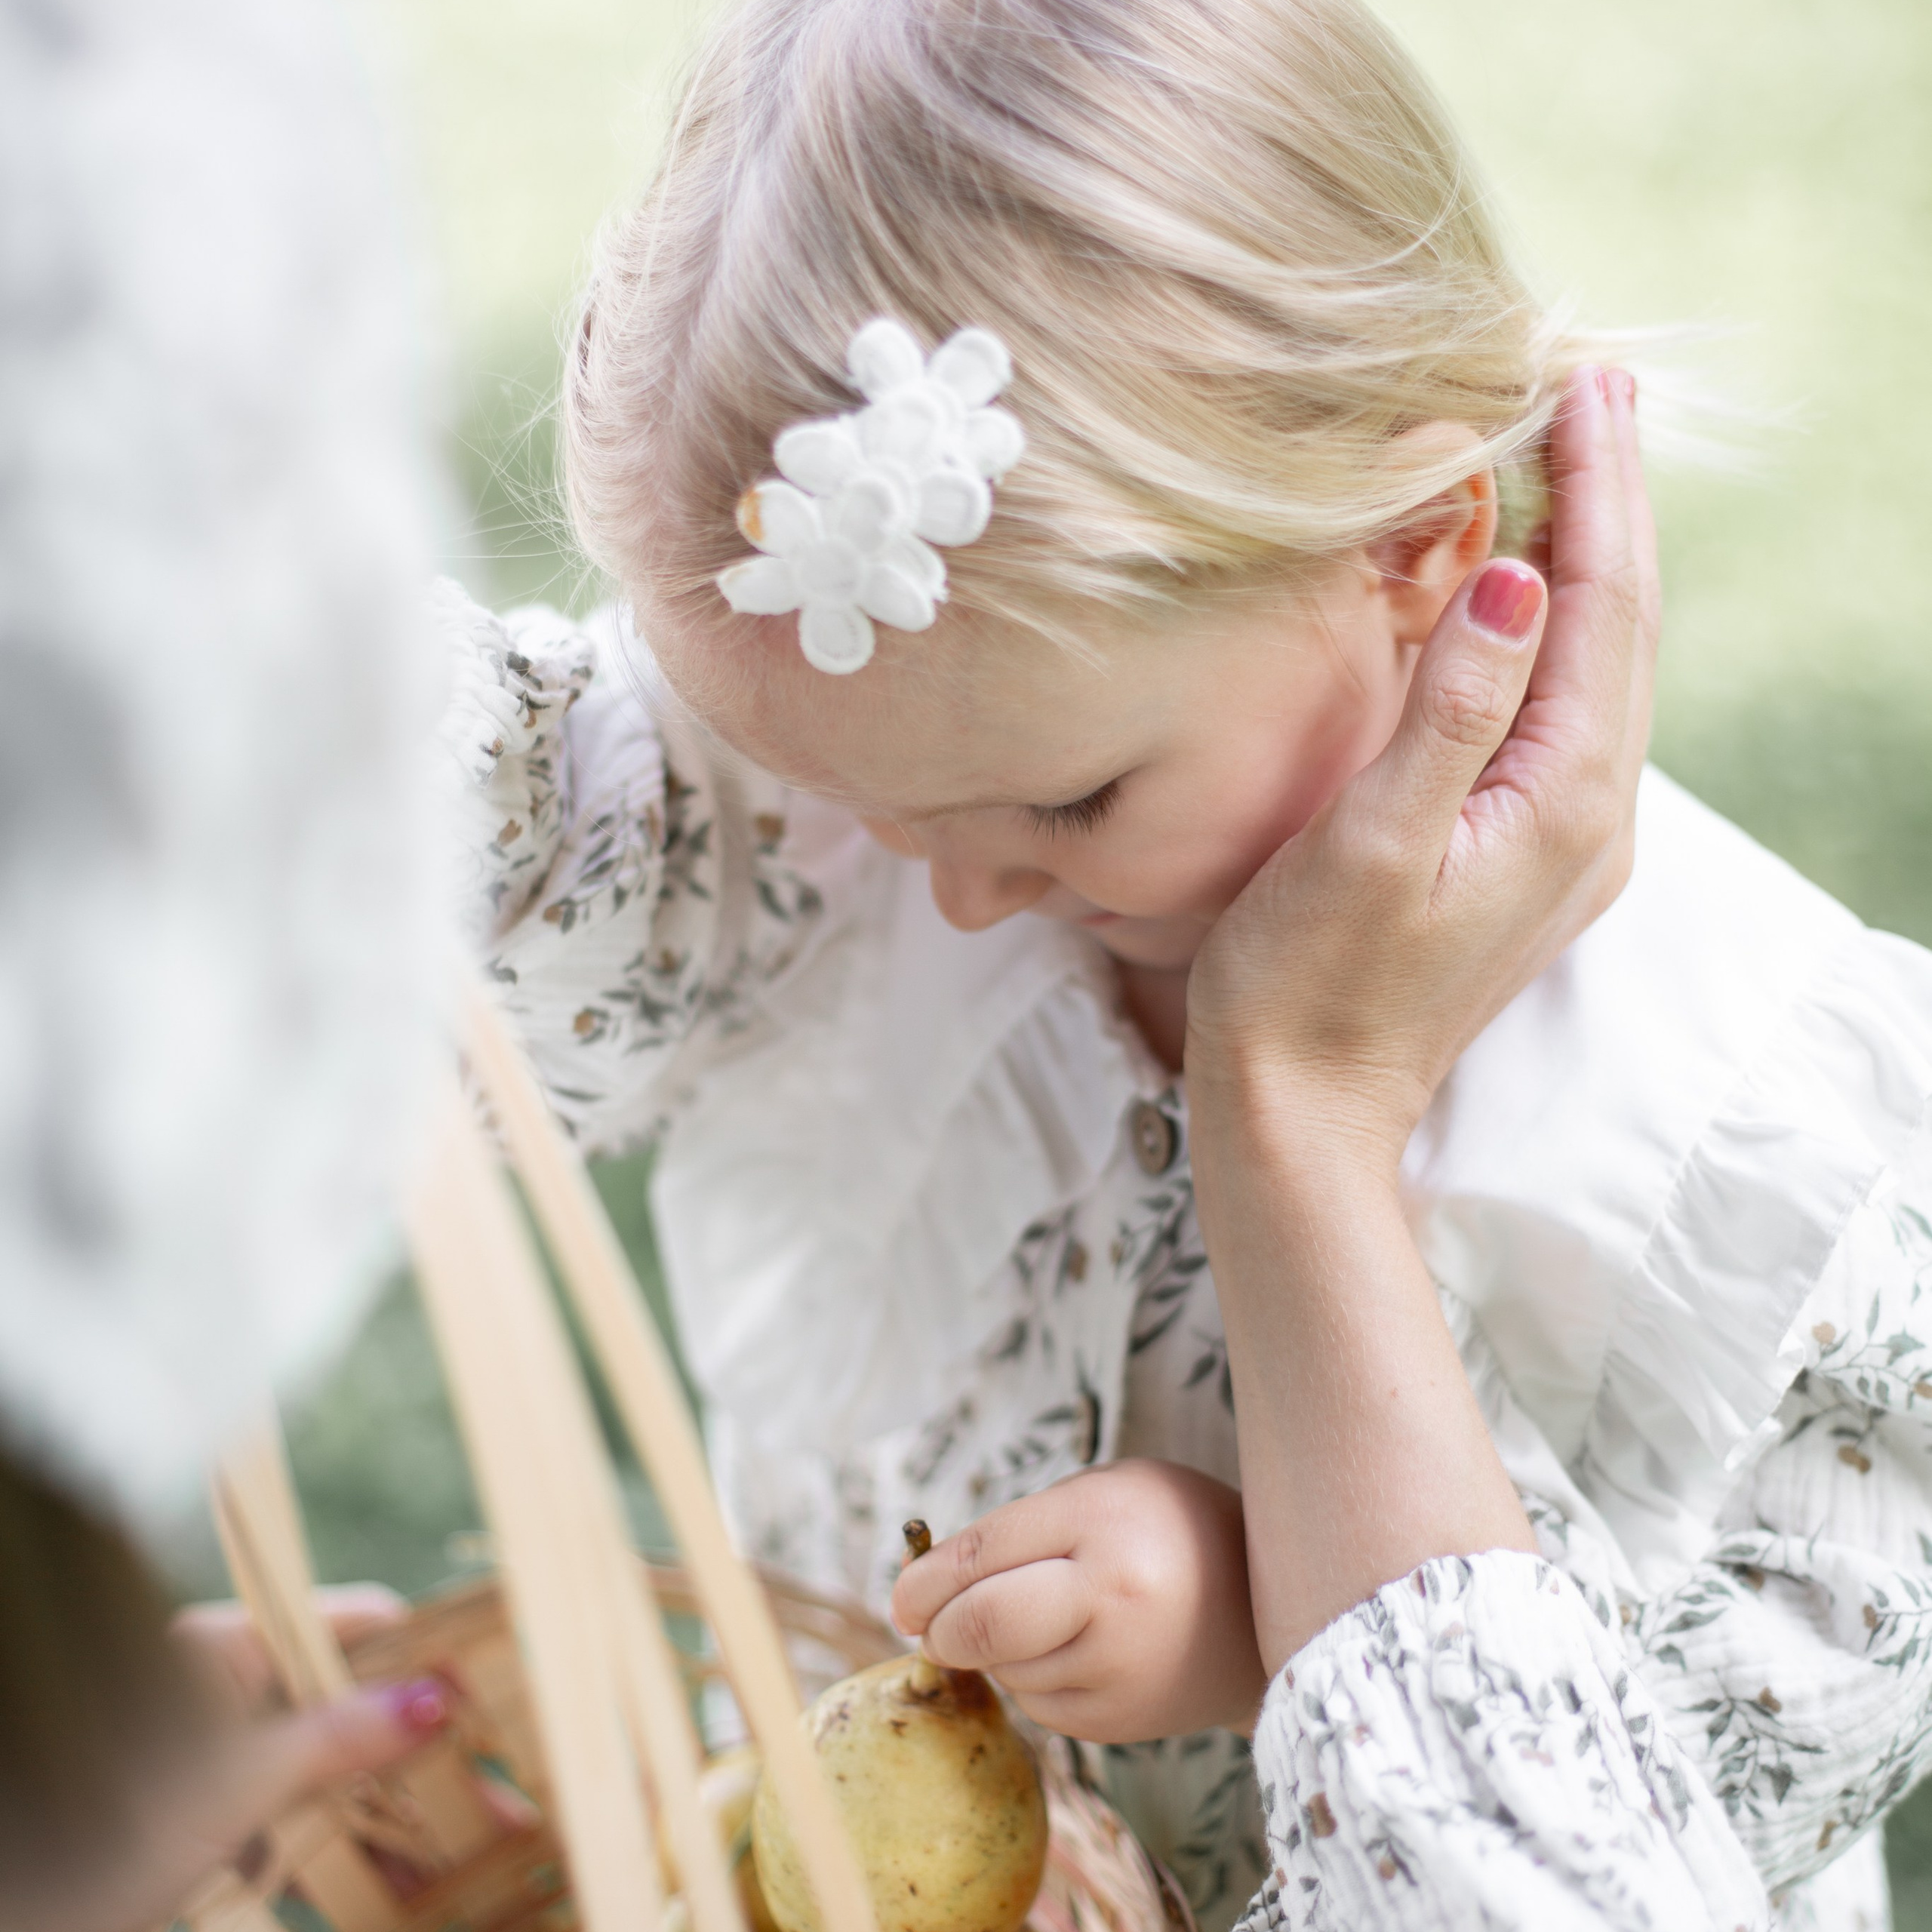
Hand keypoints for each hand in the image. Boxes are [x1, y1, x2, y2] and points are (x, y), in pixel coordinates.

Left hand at [41, 1588, 450, 1931]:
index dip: (419, 1654)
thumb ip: (338, 1739)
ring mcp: (209, 1760)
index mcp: (222, 1648)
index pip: (347, 1624)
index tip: (484, 1691)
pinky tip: (393, 1884)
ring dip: (386, 1811)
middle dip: (416, 1750)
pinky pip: (287, 1819)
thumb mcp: (240, 1784)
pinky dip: (336, 1848)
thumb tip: (431, 1702)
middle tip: (492, 1784)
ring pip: (321, 1770)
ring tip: (462, 1847)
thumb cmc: (112, 1830)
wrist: (24, 1912)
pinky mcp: (199, 1824)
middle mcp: (218, 1691)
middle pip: (343, 1705)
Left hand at [889, 1459, 1265, 1743]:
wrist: (1267, 1614)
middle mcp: (1109, 1597)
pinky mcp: (1118, 1721)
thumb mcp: (1106, 1491)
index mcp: (1103, 1522)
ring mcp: (1116, 1667)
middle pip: (981, 1625)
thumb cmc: (1170, 1532)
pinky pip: (1038, 1704)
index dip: (924, 1577)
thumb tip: (928, 1581)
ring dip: (993, 1650)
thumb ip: (1023, 1527)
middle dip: (937, 1626)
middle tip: (927, 1620)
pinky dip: (1033, 1679)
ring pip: (1004, 1669)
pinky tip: (1074, 1650)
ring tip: (1041, 1617)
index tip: (902, 1593)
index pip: (982, 1553)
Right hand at [1185, 366, 1655, 1174]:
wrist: (1304, 1105)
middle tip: (1600, 388)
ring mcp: (1565, 841)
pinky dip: (1562, 629)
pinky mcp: (1525, 856)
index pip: (1602, 607)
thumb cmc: (1308, 983)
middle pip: (1623, 626)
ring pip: (1603, 666)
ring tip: (1584, 460)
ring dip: (1596, 558)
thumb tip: (1518, 580)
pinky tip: (1538, 592)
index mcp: (1564, 802)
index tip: (1588, 383)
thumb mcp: (1371, 843)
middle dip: (1615, 502)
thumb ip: (1454, 712)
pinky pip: (1567, 711)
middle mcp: (1591, 817)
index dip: (1599, 490)